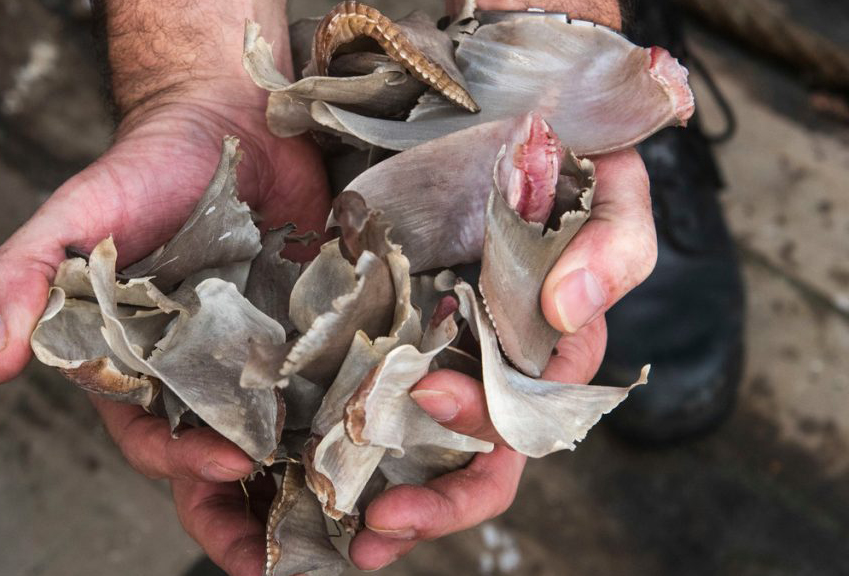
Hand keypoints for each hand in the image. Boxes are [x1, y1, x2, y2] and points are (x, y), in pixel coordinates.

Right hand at [0, 83, 330, 575]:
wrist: (228, 119)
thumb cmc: (145, 168)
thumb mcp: (75, 215)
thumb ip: (23, 276)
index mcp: (139, 367)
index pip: (154, 440)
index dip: (184, 463)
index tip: (227, 463)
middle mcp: (200, 376)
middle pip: (222, 465)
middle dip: (250, 517)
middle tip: (294, 556)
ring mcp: (261, 359)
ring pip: (283, 443)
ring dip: (310, 488)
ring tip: (351, 531)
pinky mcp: (315, 333)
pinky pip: (334, 389)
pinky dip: (354, 423)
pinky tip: (385, 450)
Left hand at [353, 149, 655, 569]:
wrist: (498, 117)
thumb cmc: (562, 152)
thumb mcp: (609, 186)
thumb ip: (613, 246)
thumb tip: (569, 311)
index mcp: (552, 344)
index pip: (535, 411)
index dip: (489, 422)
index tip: (434, 394)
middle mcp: (500, 362)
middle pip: (482, 455)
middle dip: (441, 499)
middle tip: (385, 526)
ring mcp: (447, 351)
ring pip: (431, 446)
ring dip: (398, 494)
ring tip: (355, 533)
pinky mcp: (395, 331)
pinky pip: (379, 396)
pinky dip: (358, 441)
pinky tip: (319, 472)